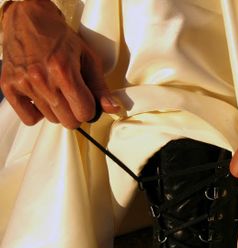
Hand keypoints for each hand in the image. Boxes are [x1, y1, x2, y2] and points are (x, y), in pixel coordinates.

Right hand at [0, 0, 118, 127]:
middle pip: (68, 120)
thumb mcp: (88, 57)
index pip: (84, 112)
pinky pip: (29, 118)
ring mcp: (23, 83)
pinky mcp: (8, 86)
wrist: (29, 20)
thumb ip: (100, 86)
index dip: (90, 108)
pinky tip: (42, 98)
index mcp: (63, 70)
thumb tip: (112, 108)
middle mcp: (41, 78)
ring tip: (56, 90)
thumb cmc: (59, 38)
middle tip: (73, 96)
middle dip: (76, 111)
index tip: (87, 100)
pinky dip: (37, 113)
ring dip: (57, 110)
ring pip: (51, 119)